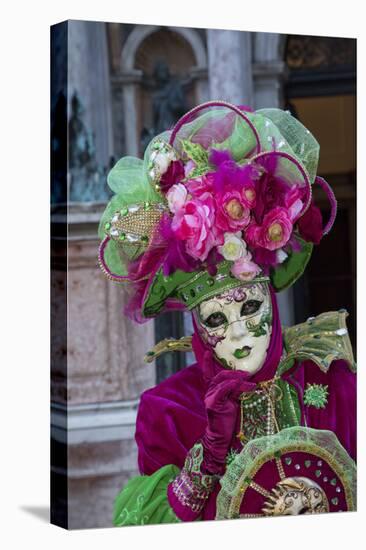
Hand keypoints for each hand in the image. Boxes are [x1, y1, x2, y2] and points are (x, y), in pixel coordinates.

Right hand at [200, 351, 254, 473]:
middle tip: (248, 372)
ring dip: (239, 378)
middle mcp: (209, 393)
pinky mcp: (214, 404)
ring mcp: (210, 398)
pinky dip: (239, 386)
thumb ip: (236, 392)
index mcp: (212, 393)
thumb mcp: (233, 404)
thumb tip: (248, 383)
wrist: (220, 441)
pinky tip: (250, 386)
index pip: (208, 374)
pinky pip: (226, 389)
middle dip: (234, 372)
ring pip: (224, 381)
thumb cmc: (227, 424)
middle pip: (220, 375)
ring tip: (250, 379)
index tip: (208, 351)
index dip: (208, 363)